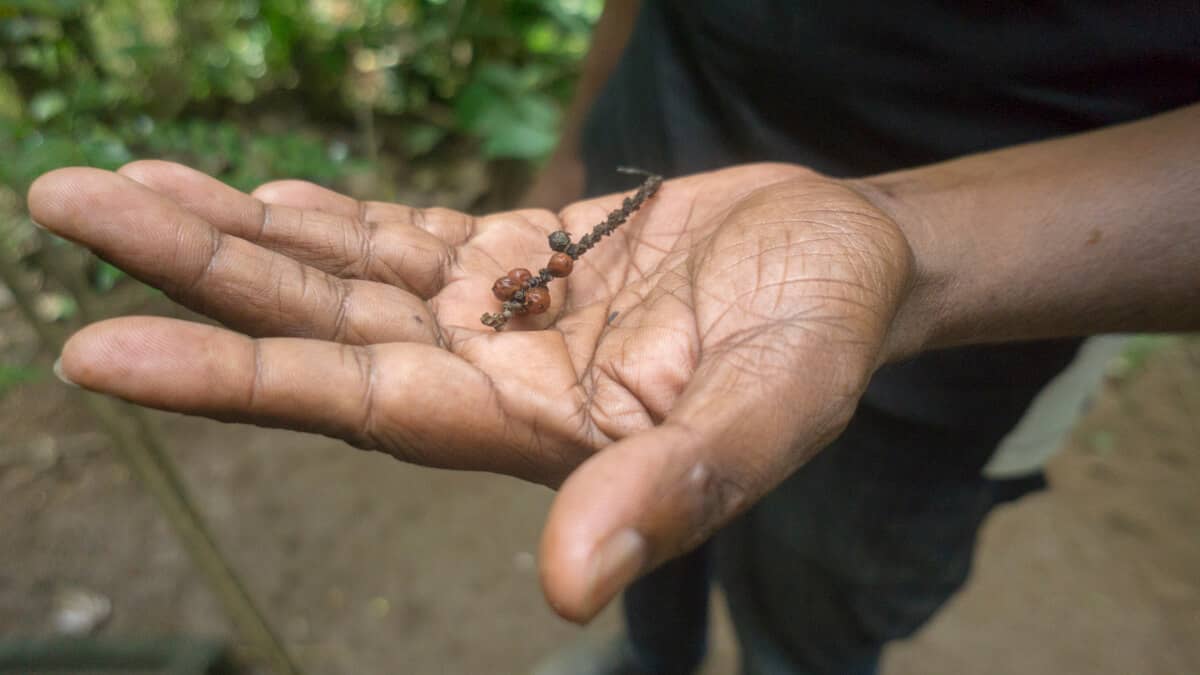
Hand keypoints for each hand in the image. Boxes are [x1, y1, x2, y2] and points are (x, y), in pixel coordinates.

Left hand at [29, 160, 915, 621]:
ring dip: (233, 233)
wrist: (849, 263)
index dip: (230, 376)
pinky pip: (400, 237)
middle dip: (194, 273)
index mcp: (529, 428)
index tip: (97, 348)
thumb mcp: (775, 410)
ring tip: (119, 186)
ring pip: (340, 271)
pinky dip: (327, 217)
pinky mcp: (518, 256)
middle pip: (316, 324)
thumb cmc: (825, 338)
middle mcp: (488, 375)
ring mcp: (496, 313)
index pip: (353, 402)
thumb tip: (571, 586)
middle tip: (66, 206)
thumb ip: (678, 488)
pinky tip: (259, 194)